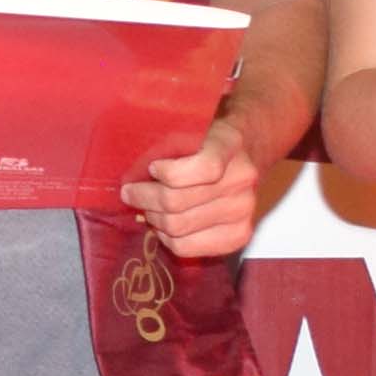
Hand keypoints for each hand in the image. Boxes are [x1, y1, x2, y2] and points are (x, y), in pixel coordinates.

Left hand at [121, 111, 271, 259]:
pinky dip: (166, 238)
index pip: (204, 168)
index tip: (152, 168)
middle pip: (177, 202)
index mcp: (229, 143)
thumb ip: (166, 145)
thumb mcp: (188, 128)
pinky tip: (163, 226)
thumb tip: (131, 176)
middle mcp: (241, 178)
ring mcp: (243, 209)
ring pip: (178, 227)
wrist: (244, 154)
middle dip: (144, 198)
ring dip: (154, 218)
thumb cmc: (204, 141)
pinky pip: (187, 247)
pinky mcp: (239, 235)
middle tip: (131, 193)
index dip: (169, 173)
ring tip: (147, 208)